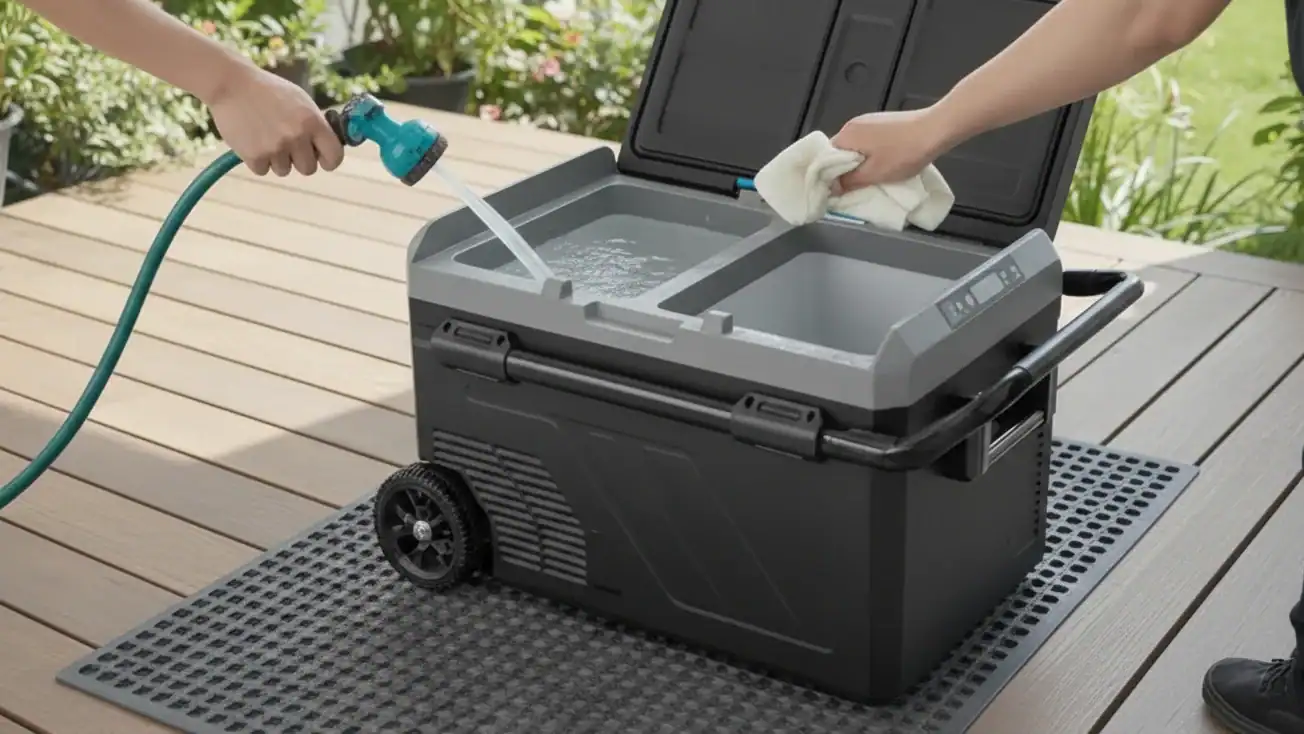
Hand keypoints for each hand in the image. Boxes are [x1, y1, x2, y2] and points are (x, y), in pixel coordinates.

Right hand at [207, 63, 344, 176]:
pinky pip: (263, 170)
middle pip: (308, 169)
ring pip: (284, 170)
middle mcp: (296, 137)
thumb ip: (316, 124)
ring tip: (265, 135)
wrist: (231, 83)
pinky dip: (257, 159)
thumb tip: (328, 146)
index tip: (322, 160)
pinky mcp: (254, 156)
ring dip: (276, 159)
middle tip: (286, 144)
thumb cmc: (268, 91)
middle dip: (299, 160)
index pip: (334, 156)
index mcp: (312, 121)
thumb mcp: (300, 100)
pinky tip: (251, 138)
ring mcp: (275, 148)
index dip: (329, 161)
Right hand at [830, 107, 954, 193]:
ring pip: (856, 147)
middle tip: (853, 188)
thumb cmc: (904, 153)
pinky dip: (871, 154)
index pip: (826, 157)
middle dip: (845, 170)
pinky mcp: (883, 122)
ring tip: (871, 177)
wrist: (935, 130)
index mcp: (847, 135)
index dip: (828, 176)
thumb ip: (849, 181)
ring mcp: (869, 120)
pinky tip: (883, 163)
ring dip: (860, 162)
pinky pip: (868, 141)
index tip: (835, 191)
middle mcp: (854, 124)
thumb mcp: (873, 174)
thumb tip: (832, 188)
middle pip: (840, 151)